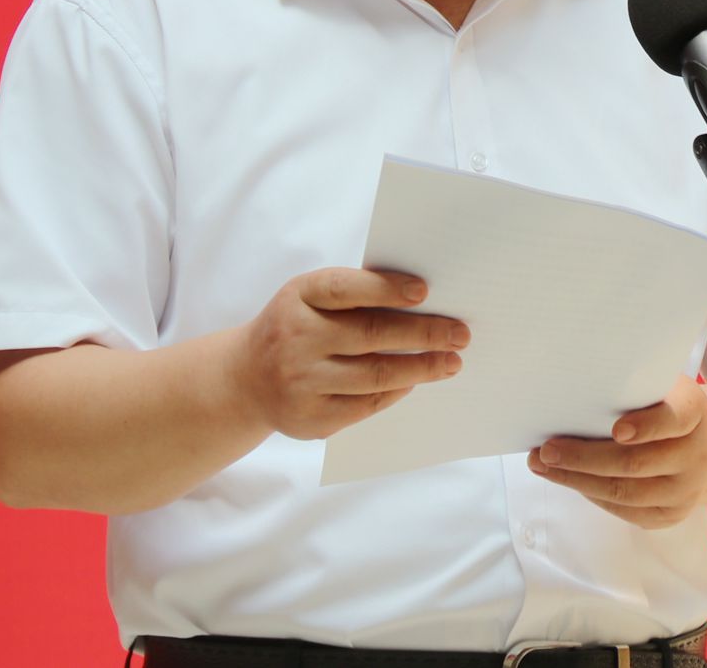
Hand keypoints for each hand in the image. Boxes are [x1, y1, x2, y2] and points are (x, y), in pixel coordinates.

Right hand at [235, 267, 467, 439]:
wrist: (246, 379)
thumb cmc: (296, 326)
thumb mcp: (309, 299)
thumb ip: (353, 295)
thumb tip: (422, 300)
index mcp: (299, 297)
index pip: (345, 289)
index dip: (385, 289)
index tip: (424, 291)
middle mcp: (295, 338)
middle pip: (371, 335)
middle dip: (423, 334)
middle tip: (460, 333)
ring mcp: (301, 382)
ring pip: (375, 375)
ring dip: (421, 368)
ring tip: (451, 362)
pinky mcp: (310, 418)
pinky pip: (366, 404)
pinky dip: (396, 391)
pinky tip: (415, 381)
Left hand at [527, 376, 706, 529]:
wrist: (705, 444)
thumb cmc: (665, 404)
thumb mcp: (660, 386)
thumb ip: (631, 386)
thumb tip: (573, 391)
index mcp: (695, 413)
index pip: (675, 419)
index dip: (647, 426)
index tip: (617, 429)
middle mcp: (697, 455)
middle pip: (636, 463)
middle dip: (584, 458)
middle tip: (547, 450)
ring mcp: (686, 491)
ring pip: (625, 492)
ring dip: (577, 480)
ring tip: (543, 466)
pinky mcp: (670, 515)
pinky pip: (625, 510)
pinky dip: (591, 494)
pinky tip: (568, 479)